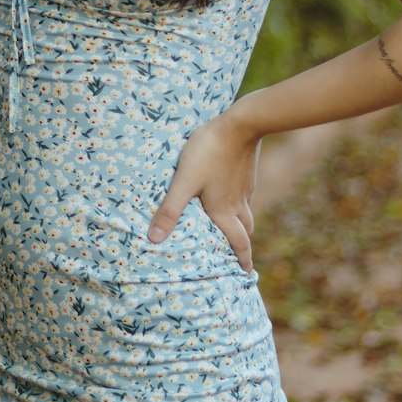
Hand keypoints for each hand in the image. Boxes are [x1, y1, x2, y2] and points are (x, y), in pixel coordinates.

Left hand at [147, 112, 261, 271]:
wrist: (241, 124)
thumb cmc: (209, 152)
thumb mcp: (184, 182)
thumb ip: (170, 210)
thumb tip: (154, 240)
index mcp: (223, 211)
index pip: (238, 244)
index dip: (242, 262)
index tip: (247, 276)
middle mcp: (237, 203)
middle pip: (245, 231)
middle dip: (244, 248)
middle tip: (242, 259)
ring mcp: (244, 187)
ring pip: (246, 213)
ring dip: (243, 226)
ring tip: (235, 231)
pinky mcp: (246, 172)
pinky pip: (244, 196)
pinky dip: (240, 205)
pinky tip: (230, 197)